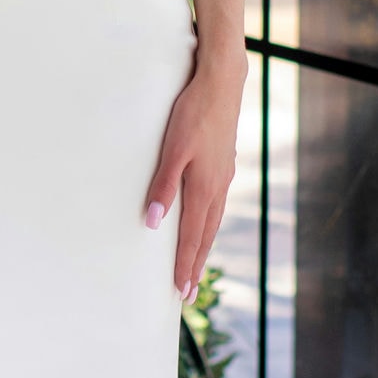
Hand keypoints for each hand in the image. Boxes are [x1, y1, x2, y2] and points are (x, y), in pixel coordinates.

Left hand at [143, 51, 243, 298]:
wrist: (222, 84)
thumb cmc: (193, 113)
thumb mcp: (173, 149)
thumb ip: (163, 186)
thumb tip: (154, 222)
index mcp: (204, 188)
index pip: (191, 236)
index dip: (184, 265)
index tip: (180, 291)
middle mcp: (217, 187)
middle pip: (205, 236)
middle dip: (194, 265)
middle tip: (187, 293)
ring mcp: (223, 177)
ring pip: (212, 222)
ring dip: (202, 246)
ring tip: (194, 266)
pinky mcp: (223, 166)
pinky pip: (216, 206)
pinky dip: (208, 225)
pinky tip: (204, 223)